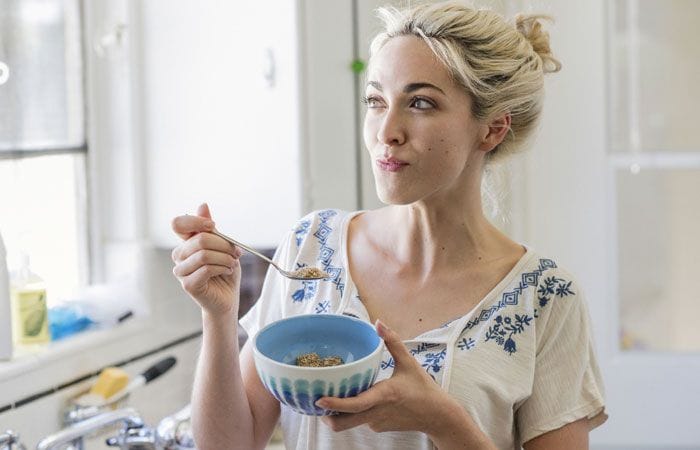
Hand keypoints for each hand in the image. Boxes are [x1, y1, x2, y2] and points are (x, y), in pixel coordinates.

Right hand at [171, 203, 242, 315]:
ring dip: (225, 258)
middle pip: (200, 239)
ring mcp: (181, 271)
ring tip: (232, 263)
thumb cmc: (224, 270)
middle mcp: (179, 255)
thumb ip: (211, 228)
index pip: (178, 223)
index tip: (213, 226)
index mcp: (185, 243)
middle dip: (224, 245)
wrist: (228, 297)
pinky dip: (222, 268)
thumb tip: (203, 205)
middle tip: (236, 252)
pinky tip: (227, 271)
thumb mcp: (222, 245)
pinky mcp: (187, 285)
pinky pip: (206, 269)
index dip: (196, 221)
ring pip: (204, 255)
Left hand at [317, 320, 454, 434]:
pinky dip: (354, 412)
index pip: (355, 405)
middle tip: (314, 400)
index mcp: (383, 395)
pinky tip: (357, 397)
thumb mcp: (409, 362)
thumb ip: (392, 341)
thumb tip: (378, 322)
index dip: (335, 404)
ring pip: (349, 422)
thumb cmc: (423, 388)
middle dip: (326, 416)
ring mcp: (376, 423)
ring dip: (338, 413)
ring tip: (330, 396)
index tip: (319, 400)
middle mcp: (376, 413)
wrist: (437, 416)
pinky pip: (360, 420)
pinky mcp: (378, 427)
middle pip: (343, 424)